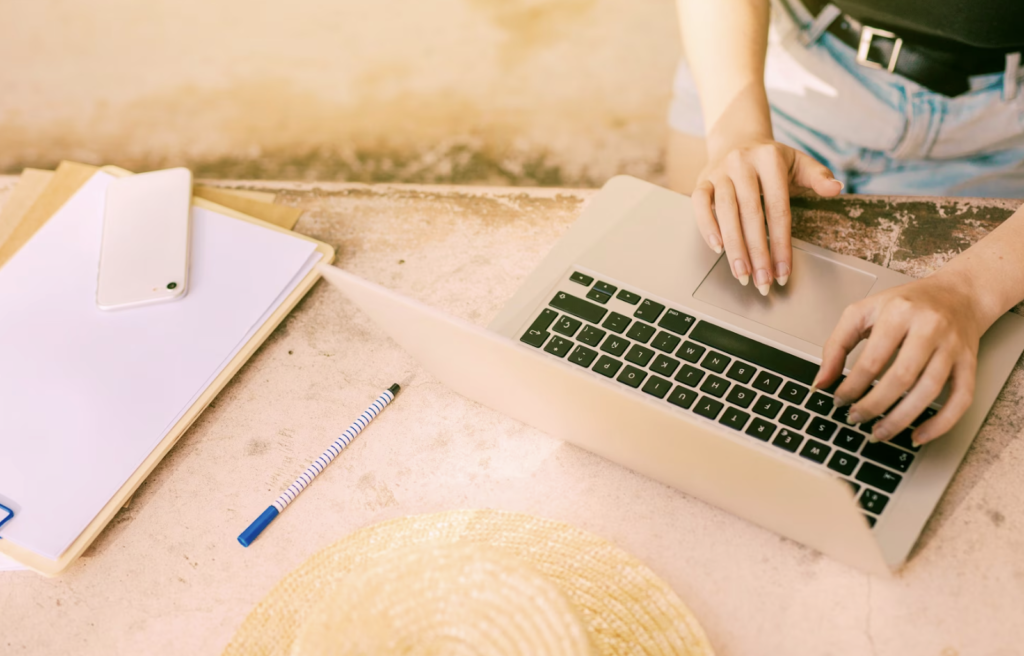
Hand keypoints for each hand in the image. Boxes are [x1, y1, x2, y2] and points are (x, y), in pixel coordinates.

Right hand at [691, 139, 843, 294]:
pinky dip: (706, 226)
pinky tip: (717, 248)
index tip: (783, 271)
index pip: (778, 209)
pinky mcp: (702, 179)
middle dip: (757, 253)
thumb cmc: (771, 159)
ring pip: (725, 212)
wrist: (737, 138)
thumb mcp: (798, 162)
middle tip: (762, 281)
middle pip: (750, 215)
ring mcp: (720, 171)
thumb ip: (817, 177)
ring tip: (742, 274)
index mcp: (770, 159)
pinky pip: (699, 203)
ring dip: (733, 248)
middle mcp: (742, 163)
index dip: (781, 243)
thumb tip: (836, 189)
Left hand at [813, 274, 983, 446]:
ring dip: (901, 418)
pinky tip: (918, 436)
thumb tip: (821, 382)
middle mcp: (930, 327)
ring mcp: (953, 346)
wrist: (957, 294)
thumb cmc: (906, 304)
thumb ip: (837, 345)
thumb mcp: (863, 312)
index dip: (852, 386)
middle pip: (901, 377)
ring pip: (929, 391)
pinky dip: (941, 423)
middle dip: (874, 404)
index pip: (872, 359)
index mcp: (900, 313)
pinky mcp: (969, 363)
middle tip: (855, 419)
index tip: (839, 400)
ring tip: (879, 432)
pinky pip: (961, 399)